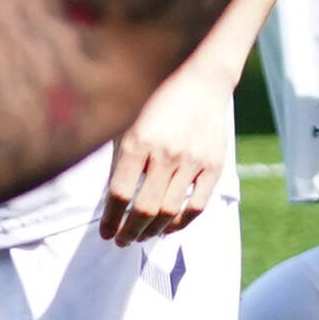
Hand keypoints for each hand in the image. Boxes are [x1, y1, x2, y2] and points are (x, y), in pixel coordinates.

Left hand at [97, 62, 231, 243]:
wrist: (201, 79)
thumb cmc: (155, 98)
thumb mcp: (127, 120)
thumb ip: (117, 156)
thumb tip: (108, 197)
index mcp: (137, 141)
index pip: (119, 194)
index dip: (110, 219)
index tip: (105, 233)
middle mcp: (165, 154)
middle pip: (144, 209)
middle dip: (129, 231)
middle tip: (121, 241)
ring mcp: (192, 161)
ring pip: (170, 212)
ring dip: (153, 231)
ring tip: (142, 237)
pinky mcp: (213, 165)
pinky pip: (197, 205)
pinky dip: (181, 223)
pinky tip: (169, 228)